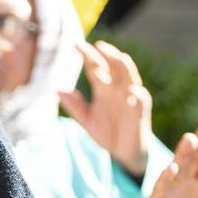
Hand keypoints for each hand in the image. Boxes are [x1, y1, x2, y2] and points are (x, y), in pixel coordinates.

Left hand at [58, 40, 151, 178]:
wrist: (122, 153)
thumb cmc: (107, 133)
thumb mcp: (87, 121)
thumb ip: (75, 106)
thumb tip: (57, 91)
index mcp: (103, 89)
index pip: (94, 67)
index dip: (86, 56)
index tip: (74, 44)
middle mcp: (117, 89)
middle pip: (114, 66)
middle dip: (108, 55)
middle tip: (98, 45)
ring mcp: (130, 98)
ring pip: (130, 77)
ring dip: (125, 67)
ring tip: (118, 57)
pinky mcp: (140, 111)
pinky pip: (140, 100)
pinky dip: (137, 94)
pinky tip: (131, 90)